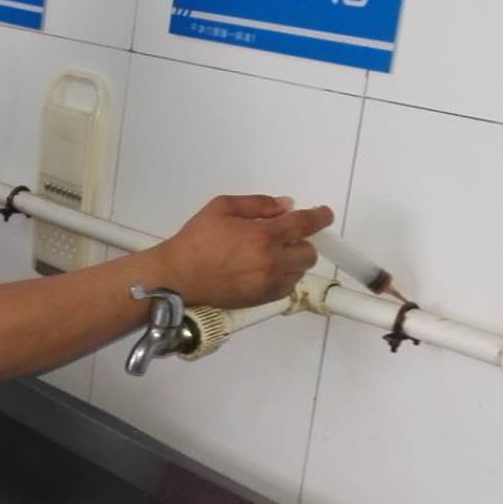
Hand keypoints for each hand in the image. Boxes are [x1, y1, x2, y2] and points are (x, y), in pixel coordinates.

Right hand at [160, 194, 332, 308]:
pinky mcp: (262, 299)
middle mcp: (272, 261)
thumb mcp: (222, 207)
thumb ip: (257, 204)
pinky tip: (264, 270)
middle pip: (308, 253)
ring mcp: (268, 283)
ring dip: (292, 260)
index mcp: (264, 236)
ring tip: (270, 254)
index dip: (319, 217)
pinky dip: (282, 276)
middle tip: (284, 237)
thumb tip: (285, 206)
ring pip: (298, 271)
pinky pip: (286, 287)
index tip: (324, 214)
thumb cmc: (196, 239)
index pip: (305, 225)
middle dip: (301, 242)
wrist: (178, 277)